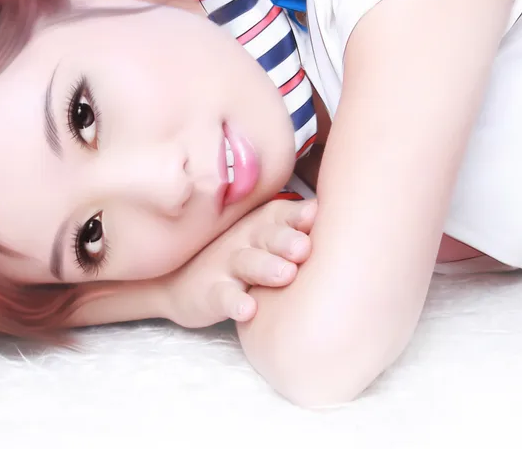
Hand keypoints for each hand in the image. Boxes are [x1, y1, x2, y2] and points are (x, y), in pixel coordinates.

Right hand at [164, 198, 316, 328]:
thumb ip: (298, 227)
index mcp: (264, 224)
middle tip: (304, 248)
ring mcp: (227, 266)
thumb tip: (342, 213)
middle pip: (268, 235)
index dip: (298, 215)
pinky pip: (223, 297)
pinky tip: (249, 310)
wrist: (179, 280)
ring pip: (248, 263)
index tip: (316, 216)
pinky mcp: (210, 293)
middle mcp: (247, 239)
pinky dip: (234, 303)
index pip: (283, 214)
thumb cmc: (240, 256)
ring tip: (285, 275)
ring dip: (266, 268)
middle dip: (287, 240)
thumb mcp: (266, 238)